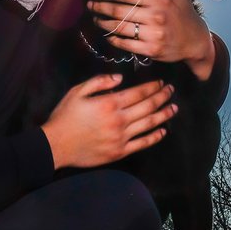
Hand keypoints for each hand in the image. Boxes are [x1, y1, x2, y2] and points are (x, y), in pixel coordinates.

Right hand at [40, 74, 175, 169]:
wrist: (56, 145)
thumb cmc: (65, 116)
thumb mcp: (77, 92)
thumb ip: (99, 82)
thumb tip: (120, 78)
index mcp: (110, 103)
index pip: (139, 93)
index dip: (153, 87)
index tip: (161, 83)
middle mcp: (119, 120)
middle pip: (148, 106)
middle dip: (162, 97)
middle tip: (171, 91)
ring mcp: (121, 137)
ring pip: (149, 124)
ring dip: (164, 115)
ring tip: (173, 108)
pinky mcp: (120, 151)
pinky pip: (142, 143)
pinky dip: (155, 137)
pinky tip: (163, 131)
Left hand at [87, 0, 216, 81]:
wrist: (196, 41)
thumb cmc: (185, 14)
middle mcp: (156, 16)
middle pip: (120, 11)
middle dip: (101, 8)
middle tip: (91, 5)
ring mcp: (153, 34)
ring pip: (120, 28)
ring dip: (104, 23)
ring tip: (96, 20)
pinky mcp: (151, 50)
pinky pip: (126, 44)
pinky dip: (114, 39)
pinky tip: (108, 35)